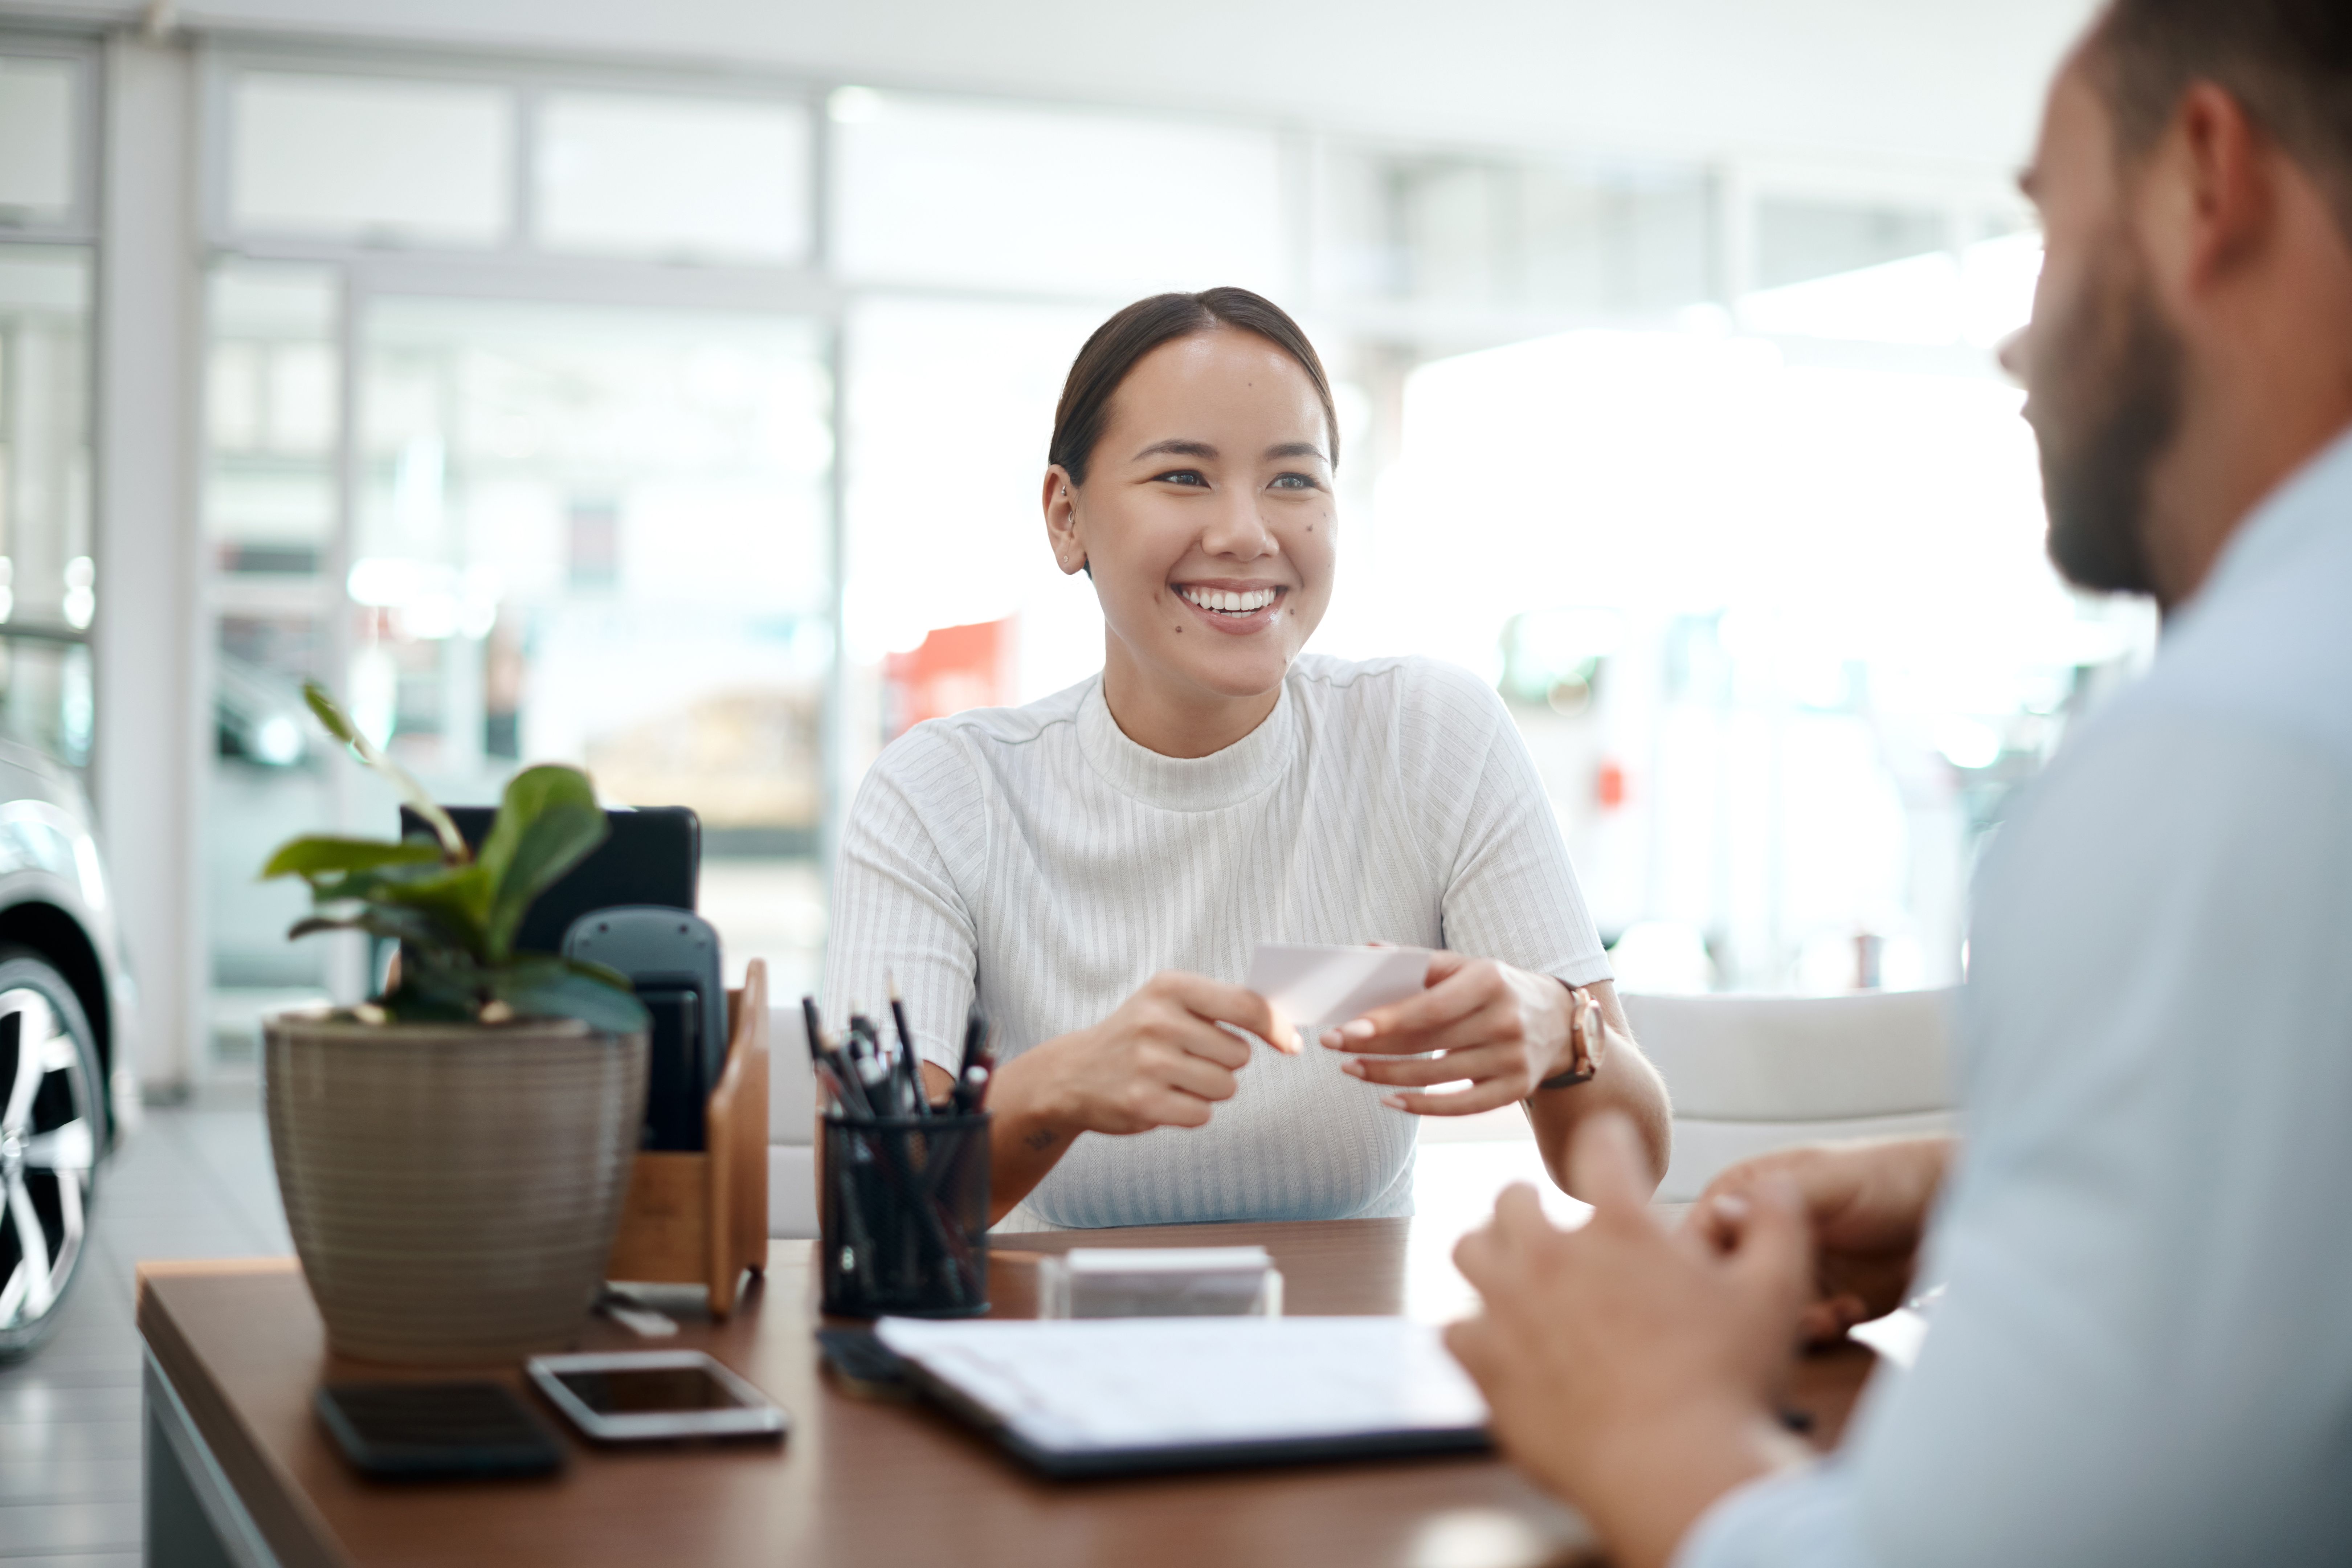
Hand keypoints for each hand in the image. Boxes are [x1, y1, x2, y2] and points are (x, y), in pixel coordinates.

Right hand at [1016, 971, 1288, 1136]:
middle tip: (1191, 1057)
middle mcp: (1158, 1021)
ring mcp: (1148, 1063)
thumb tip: (1286, 1027)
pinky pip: (1203, 1115)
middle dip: (1225, 1061)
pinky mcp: (1143, 1102)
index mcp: (1170, 987)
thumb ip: (1224, 1005)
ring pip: (1225, 1087)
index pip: (1246, 1005)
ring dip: (1210, 1089)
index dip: (1276, 1027)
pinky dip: (1191, 1111)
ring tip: (1176, 1078)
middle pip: (1239, 1055)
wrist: (1073, 1074)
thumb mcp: (1170, 1002)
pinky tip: (1164, 1097)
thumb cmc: (1138, 1035)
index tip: (1290, 1044)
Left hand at [1319, 951, 1575, 1114]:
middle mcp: (1505, 1019)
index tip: (1346, 1029)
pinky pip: (1459, 1106)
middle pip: (1427, 1042)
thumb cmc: (1496, 989)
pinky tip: (1389, 1100)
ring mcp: (1513, 1059)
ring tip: (1352, 1069)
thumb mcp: (1467, 966)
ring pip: (1437, 1076)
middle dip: (1374, 1047)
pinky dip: (1421, 1107)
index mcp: (1489, 980)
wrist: (1560, 1022)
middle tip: (1333, 1046)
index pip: (1429, 1006)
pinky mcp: (1514, 1090)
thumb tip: (1365, 955)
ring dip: (1387, 1076)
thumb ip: (1418, 963)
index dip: (1386, 1020)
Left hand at [1446, 1115, 1814, 1567]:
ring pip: (1469, 1250)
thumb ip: (1777, 1222)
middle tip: (1542, 1211)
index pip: (1600, 1146)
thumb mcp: (1777, 1291)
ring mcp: (1509, 1311)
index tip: (1613, 1148)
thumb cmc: (1730, 1384)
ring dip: (1490, 1250)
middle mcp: (1552, 1257)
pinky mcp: (1486, 1368)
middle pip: (1512, 1197)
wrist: (1676, 1473)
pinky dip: (1472, 1329)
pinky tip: (1494, 1339)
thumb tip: (1773, 1184)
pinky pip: (1452, 1329)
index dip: (1612, 1140)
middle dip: (1529, 1198)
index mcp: (1620, 1227)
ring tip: (1510, 1264)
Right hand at [1686, 1135, 1955, 1345]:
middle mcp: (1760, 1233)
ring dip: (1796, 1322)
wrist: (1953, 1210)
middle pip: (1727, 1283)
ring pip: (1763, 1313)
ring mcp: (1790, 1269)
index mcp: (1746, 1193)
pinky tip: (1853, 1312)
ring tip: (1834, 1315)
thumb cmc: (1890, 1177)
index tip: (1737, 1290)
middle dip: (1758, 1305)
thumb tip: (1721, 1213)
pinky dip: (1825, 1328)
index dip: (1711, 1266)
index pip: (1698, 1234)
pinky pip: (1802, 1329)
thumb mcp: (1831, 1180)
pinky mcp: (1821, 1301)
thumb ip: (1776, 1196)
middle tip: (1800, 1313)